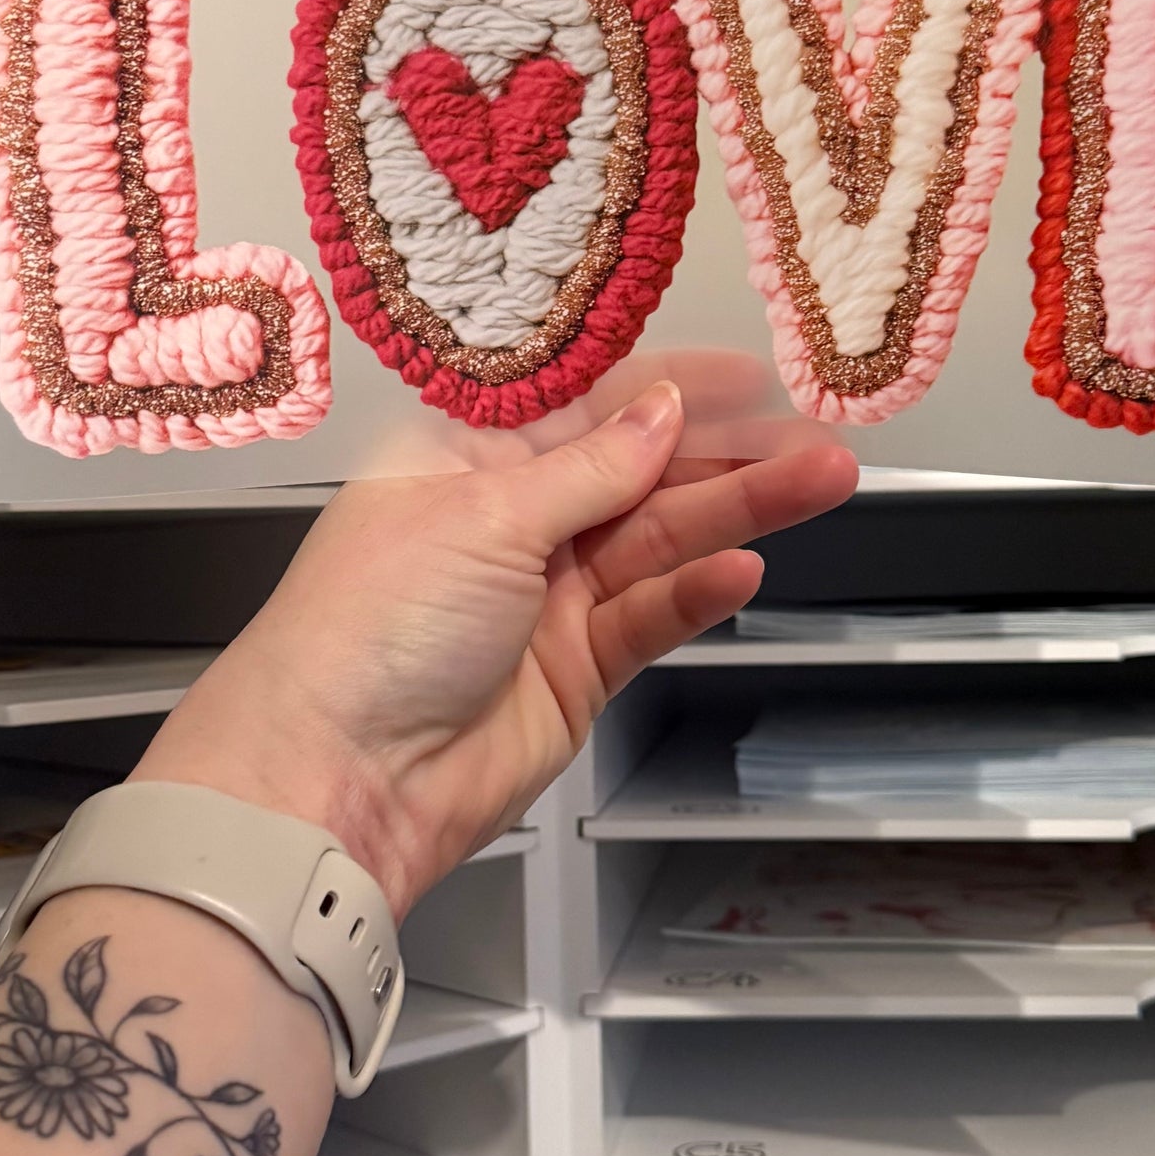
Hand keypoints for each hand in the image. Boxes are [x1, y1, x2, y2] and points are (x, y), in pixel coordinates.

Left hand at [132, 372, 857, 914]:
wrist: (335, 782)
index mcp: (469, 457)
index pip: (586, 402)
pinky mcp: (577, 667)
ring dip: (738, 511)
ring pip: (660, 538)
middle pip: (639, 469)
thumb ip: (589, 468)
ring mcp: (549, 595)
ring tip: (820, 482)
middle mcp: (514, 518)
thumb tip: (662, 408)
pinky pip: (651, 614)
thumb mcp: (482, 516)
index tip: (748, 374)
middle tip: (812, 436)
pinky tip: (745, 567)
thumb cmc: (369, 626)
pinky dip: (698, 591)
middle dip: (727, 450)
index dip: (668, 384)